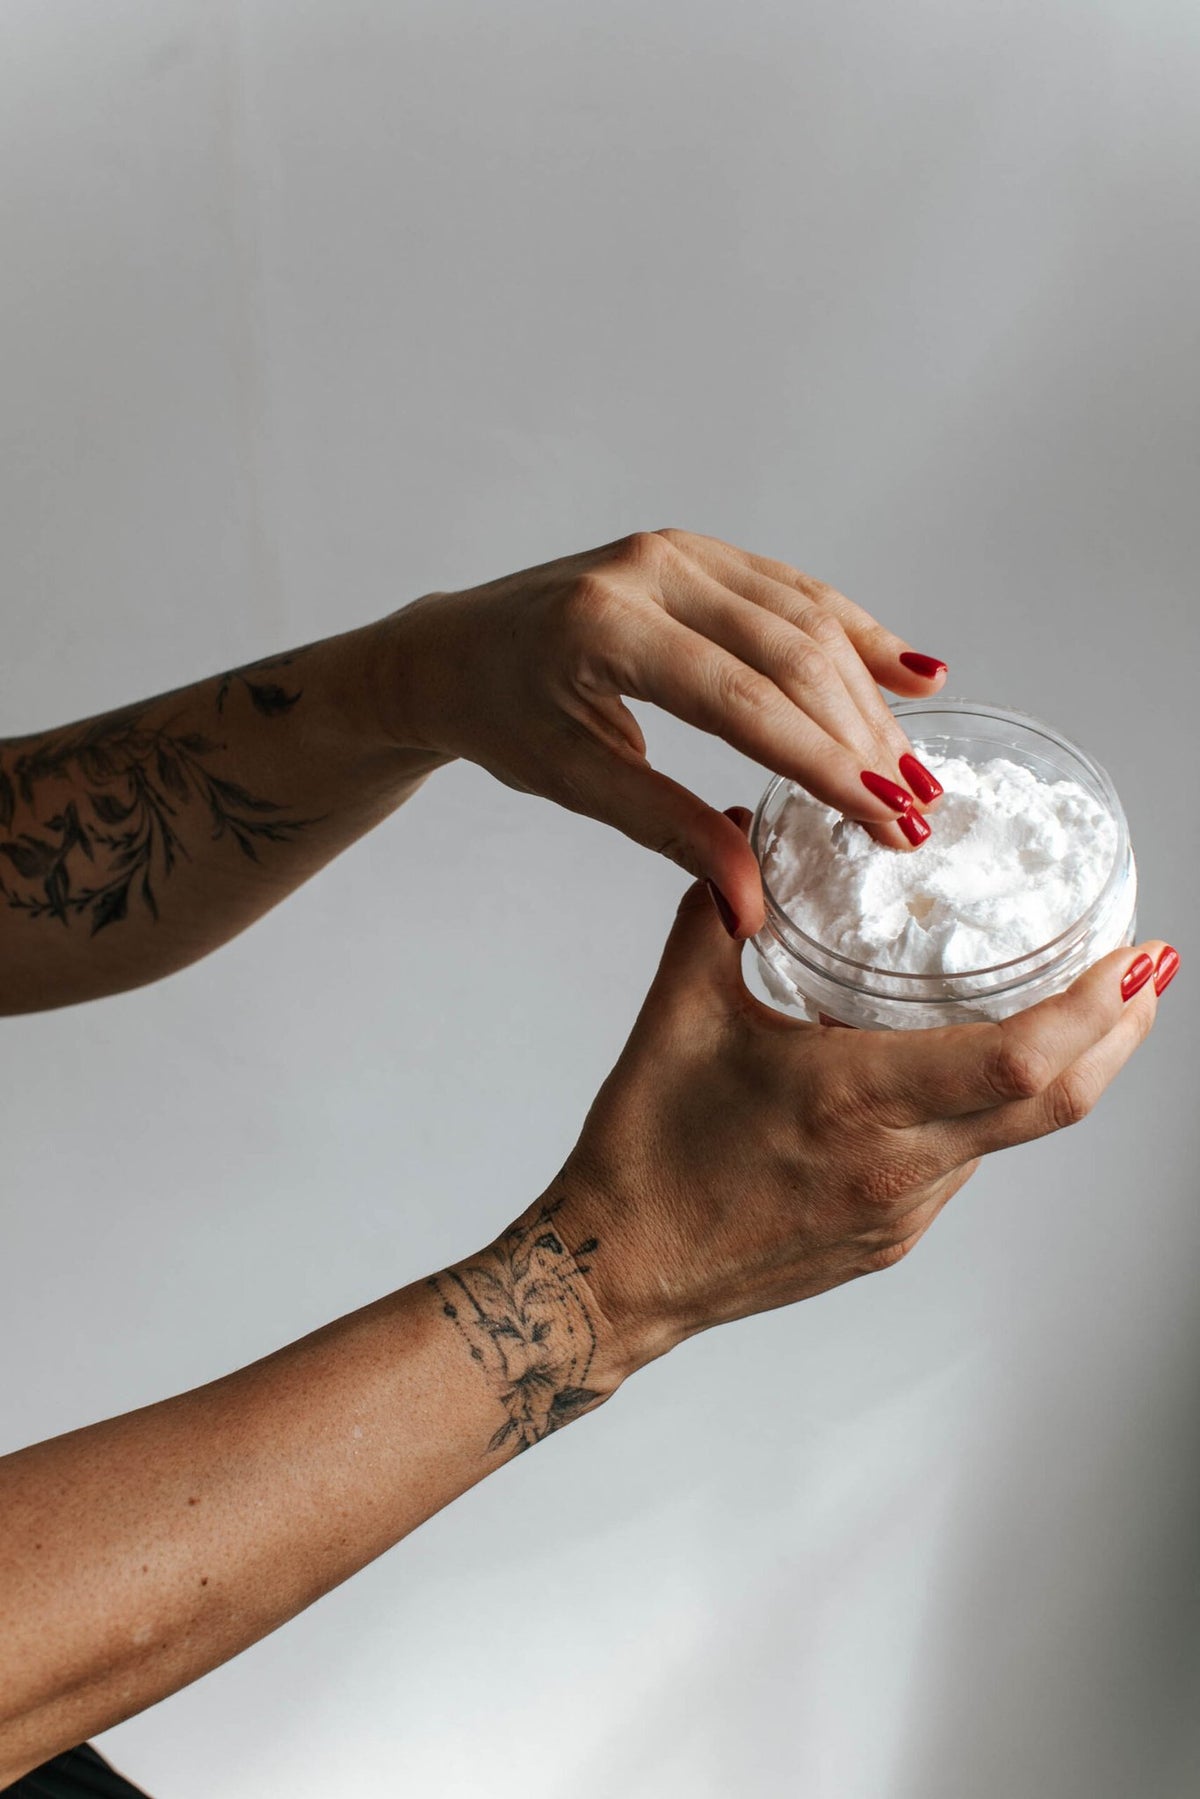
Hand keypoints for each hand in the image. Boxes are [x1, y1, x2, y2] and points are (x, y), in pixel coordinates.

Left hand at [378, 530, 948, 934]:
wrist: (451, 650)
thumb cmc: (501, 715)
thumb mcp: (575, 781)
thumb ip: (670, 830)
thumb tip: (750, 904)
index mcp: (604, 627)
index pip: (741, 701)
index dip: (822, 763)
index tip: (884, 819)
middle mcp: (648, 570)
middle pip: (789, 653)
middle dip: (861, 737)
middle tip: (913, 811)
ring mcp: (678, 551)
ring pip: (805, 618)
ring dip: (869, 695)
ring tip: (916, 769)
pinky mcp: (696, 552)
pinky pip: (793, 591)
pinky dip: (855, 634)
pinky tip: (910, 675)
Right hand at [539, 812, 1171, 1373]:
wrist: (621, 1272)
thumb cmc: (646, 1155)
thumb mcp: (677, 1017)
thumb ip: (715, 918)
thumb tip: (736, 841)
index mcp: (856, 1103)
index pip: (1020, 1062)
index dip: (1095, 1009)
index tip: (1136, 955)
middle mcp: (899, 1166)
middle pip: (1056, 1104)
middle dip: (1119, 1033)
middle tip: (1147, 968)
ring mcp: (903, 1211)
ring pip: (1014, 1137)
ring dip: (1056, 1071)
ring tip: (1068, 1005)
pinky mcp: (891, 1235)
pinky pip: (965, 1165)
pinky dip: (989, 1111)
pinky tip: (964, 1072)